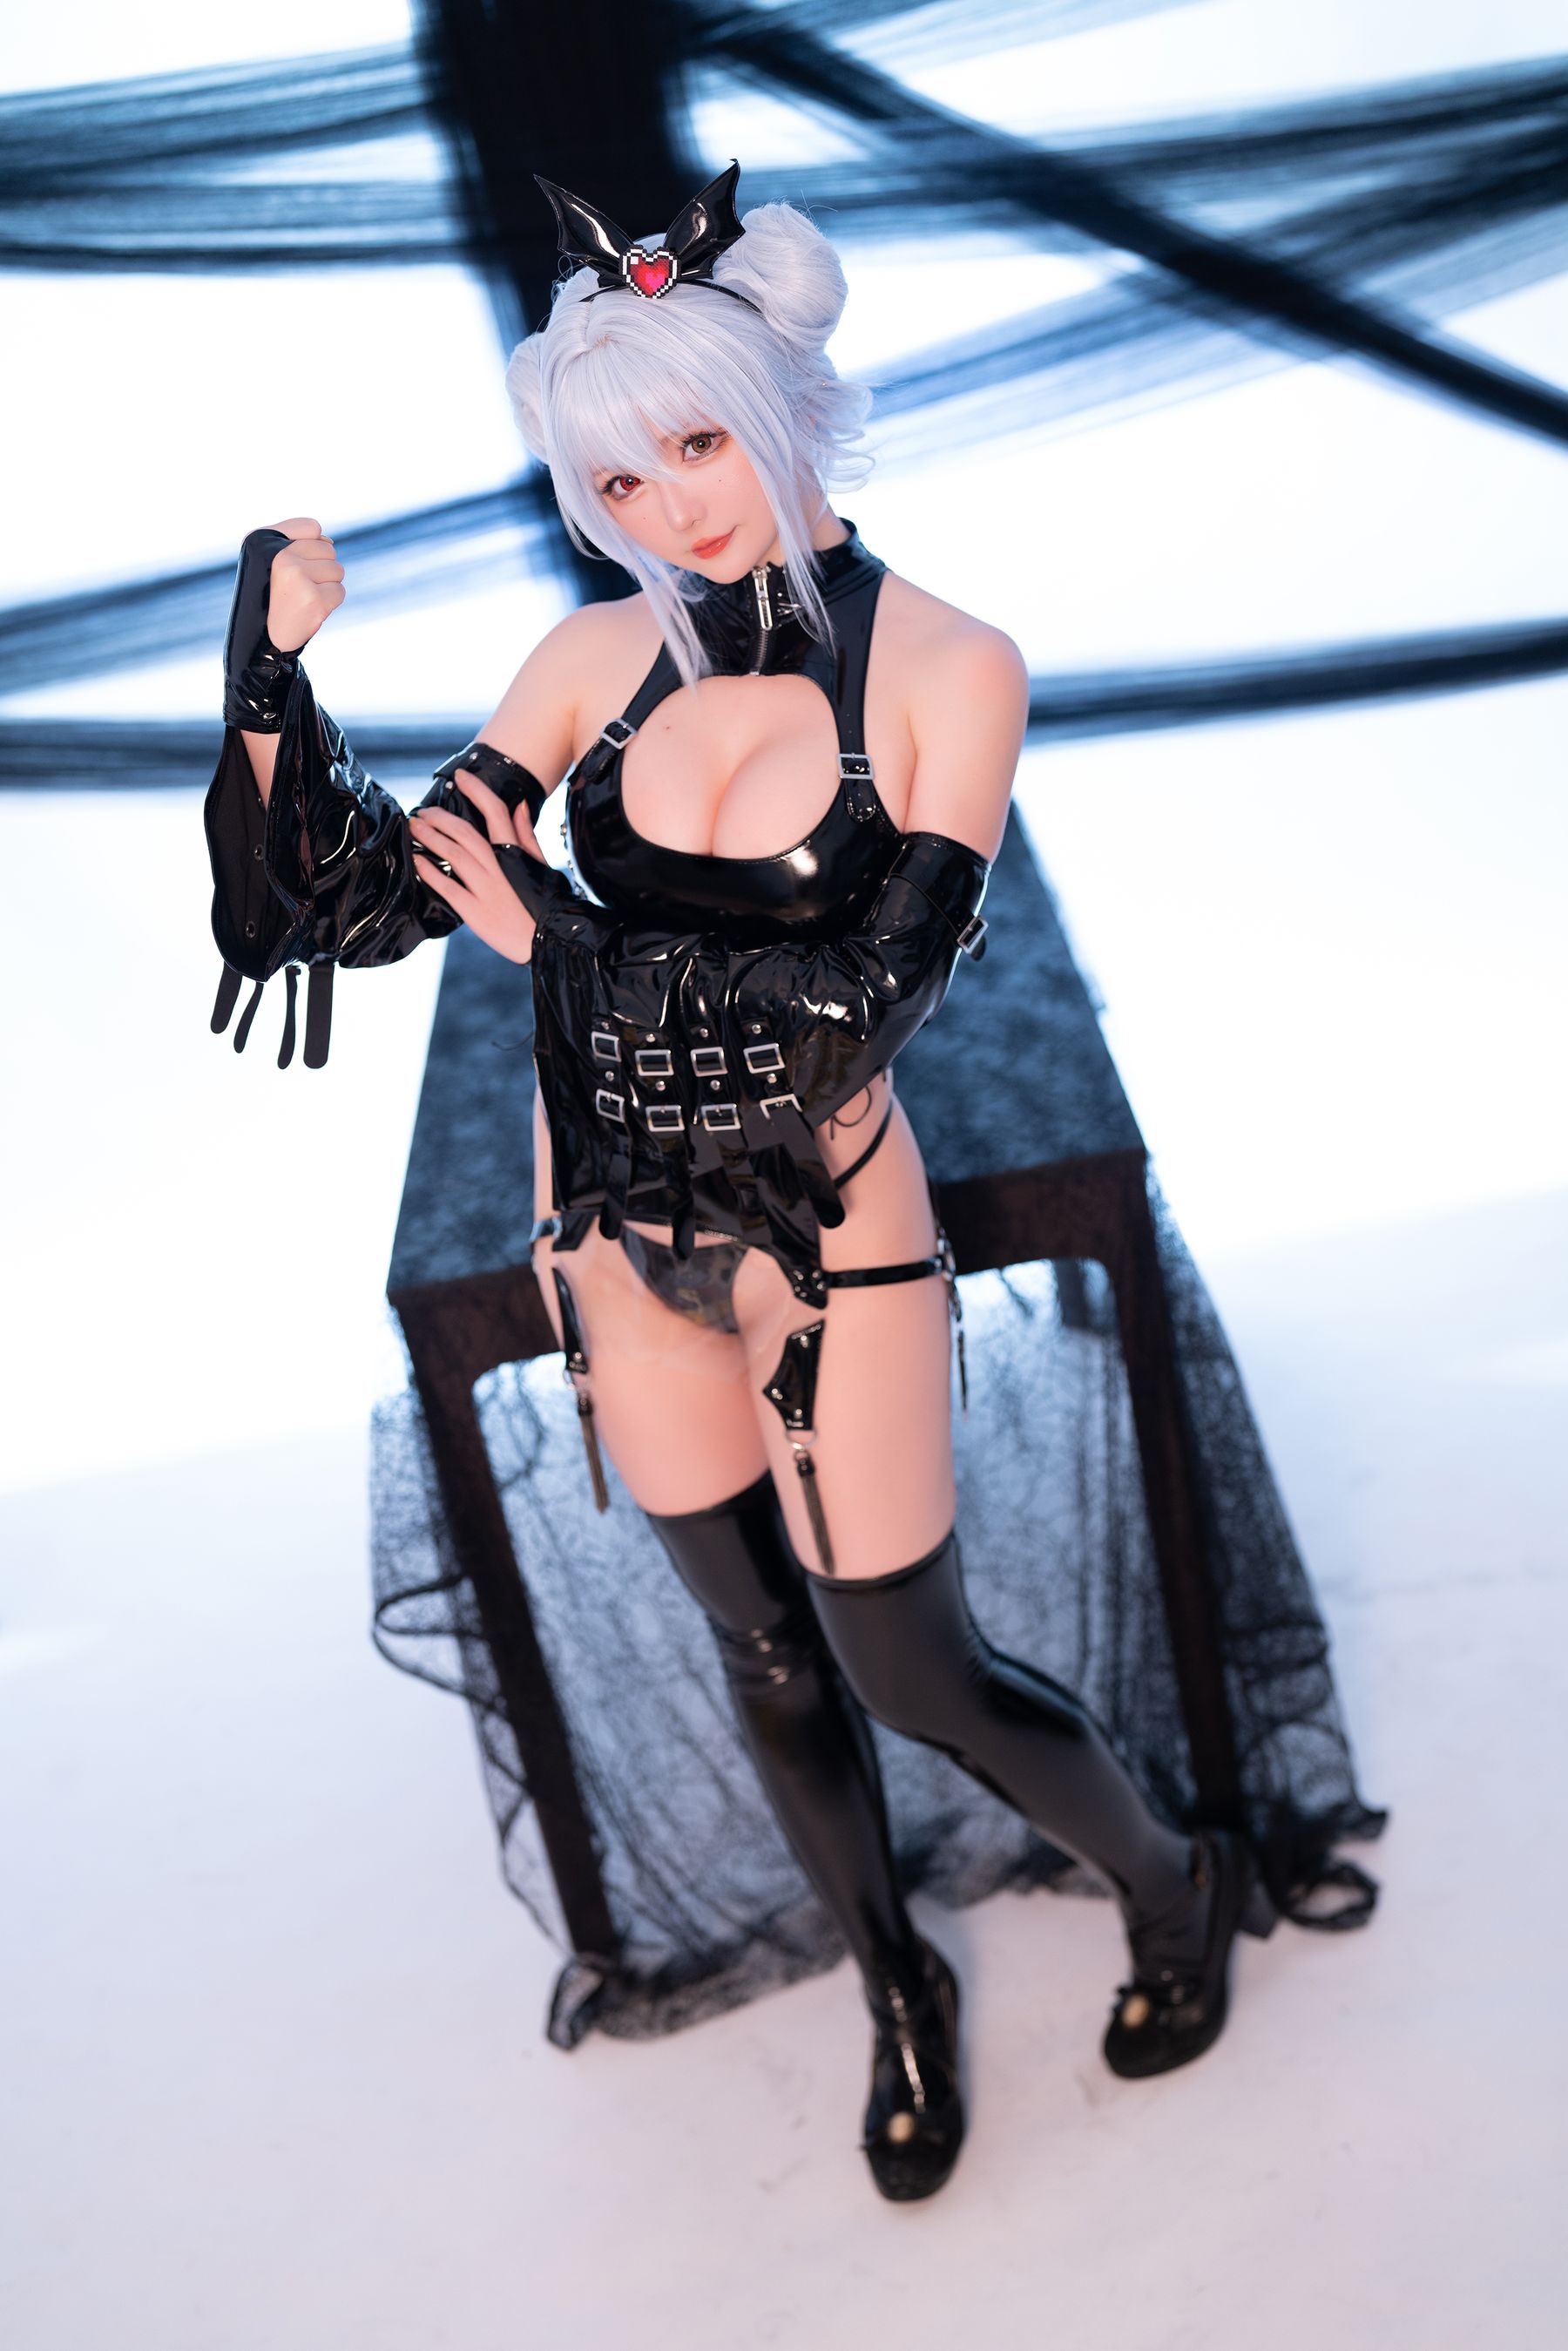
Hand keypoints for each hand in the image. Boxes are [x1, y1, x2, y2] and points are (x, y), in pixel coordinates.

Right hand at [222, 517, 344, 731]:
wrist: (261, 641)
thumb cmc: (269, 598)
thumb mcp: (269, 561)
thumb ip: (296, 542)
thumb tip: (329, 540)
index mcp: (262, 541)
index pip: (312, 527)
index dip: (311, 547)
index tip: (293, 566)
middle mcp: (278, 555)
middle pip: (329, 549)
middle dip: (321, 569)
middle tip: (298, 588)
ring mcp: (297, 576)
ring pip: (337, 570)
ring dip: (326, 587)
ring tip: (303, 599)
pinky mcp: (313, 598)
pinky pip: (340, 591)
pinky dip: (330, 603)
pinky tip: (310, 610)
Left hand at [408, 773, 535, 962]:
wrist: (549, 942)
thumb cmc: (545, 904)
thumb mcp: (540, 865)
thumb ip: (526, 836)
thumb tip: (519, 805)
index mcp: (515, 854)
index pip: (495, 812)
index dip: (477, 790)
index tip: (461, 776)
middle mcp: (499, 868)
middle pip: (465, 832)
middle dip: (440, 817)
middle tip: (423, 810)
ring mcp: (486, 889)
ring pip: (453, 854)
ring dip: (430, 837)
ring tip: (415, 827)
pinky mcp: (475, 912)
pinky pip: (447, 887)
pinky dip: (429, 872)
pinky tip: (417, 861)